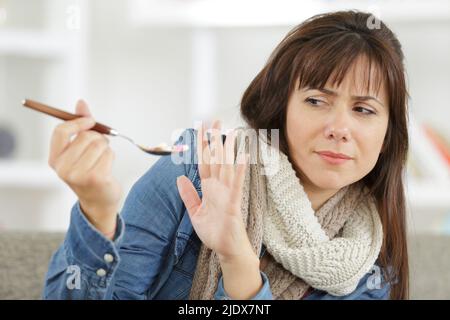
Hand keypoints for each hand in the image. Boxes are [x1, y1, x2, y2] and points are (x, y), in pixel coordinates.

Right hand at [48, 100, 121, 237]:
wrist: (99, 200)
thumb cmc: (88, 171)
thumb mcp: (80, 150)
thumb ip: (80, 126)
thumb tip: (81, 102)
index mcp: (54, 159)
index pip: (61, 131)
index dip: (78, 122)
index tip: (90, 120)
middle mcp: (63, 168)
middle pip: (85, 136)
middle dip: (97, 137)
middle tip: (99, 148)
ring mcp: (79, 175)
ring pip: (99, 144)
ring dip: (106, 148)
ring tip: (102, 159)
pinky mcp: (96, 178)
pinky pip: (109, 154)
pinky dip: (111, 157)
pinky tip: (107, 168)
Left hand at [176, 121, 254, 262]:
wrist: (226, 248)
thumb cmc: (214, 231)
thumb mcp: (195, 212)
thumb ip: (188, 194)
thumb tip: (179, 177)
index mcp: (208, 187)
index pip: (204, 161)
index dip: (201, 145)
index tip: (200, 129)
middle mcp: (218, 186)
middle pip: (216, 158)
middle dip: (214, 140)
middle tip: (215, 120)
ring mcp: (227, 193)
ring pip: (227, 166)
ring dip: (228, 149)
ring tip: (229, 131)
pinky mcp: (234, 202)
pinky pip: (237, 184)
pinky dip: (240, 170)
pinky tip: (243, 156)